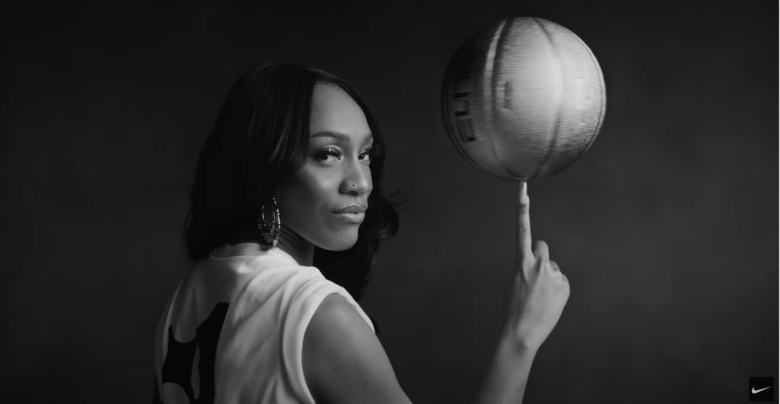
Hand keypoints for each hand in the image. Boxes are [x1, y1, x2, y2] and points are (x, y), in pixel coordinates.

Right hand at [503, 181, 569, 351]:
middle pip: (543, 247)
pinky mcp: (565, 286)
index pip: (522, 231)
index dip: (522, 209)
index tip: (524, 190)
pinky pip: (561, 281)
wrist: (522, 332)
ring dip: (548, 278)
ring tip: (539, 297)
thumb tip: (542, 267)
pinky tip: (548, 302)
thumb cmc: (514, 308)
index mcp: (520, 263)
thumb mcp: (515, 283)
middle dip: (540, 257)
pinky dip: (556, 290)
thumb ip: (527, 268)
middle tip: (534, 277)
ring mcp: (553, 275)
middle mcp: (539, 265)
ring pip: (552, 268)